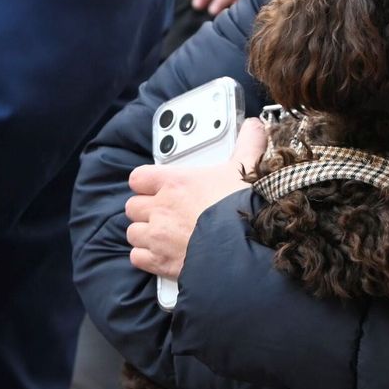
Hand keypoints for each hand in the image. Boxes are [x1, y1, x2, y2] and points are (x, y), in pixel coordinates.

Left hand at [126, 118, 267, 280]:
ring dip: (145, 233)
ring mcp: (157, 236)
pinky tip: (162, 255)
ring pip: (133, 232)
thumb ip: (248, 145)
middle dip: (146, 209)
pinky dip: (146, 257)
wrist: (244, 249)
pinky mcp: (159, 262)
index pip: (139, 177)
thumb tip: (254, 125)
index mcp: (175, 183)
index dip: (146, 183)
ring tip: (163, 235)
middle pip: (133, 206)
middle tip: (165, 212)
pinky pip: (137, 258)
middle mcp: (161, 208)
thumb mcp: (246, 170)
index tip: (157, 187)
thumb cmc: (241, 209)